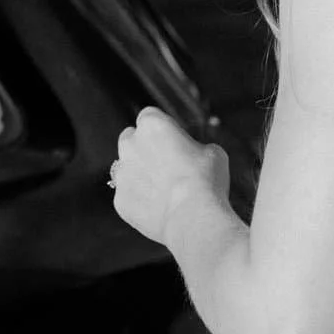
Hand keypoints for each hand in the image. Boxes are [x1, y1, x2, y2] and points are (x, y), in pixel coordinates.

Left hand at [110, 107, 229, 246]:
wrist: (193, 217)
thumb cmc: (206, 180)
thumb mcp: (213, 152)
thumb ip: (196, 147)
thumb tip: (193, 155)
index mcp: (151, 124)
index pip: (150, 116)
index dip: (163, 129)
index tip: (174, 141)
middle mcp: (129, 145)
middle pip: (131, 139)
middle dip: (144, 148)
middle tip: (166, 165)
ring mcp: (122, 174)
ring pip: (127, 169)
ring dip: (140, 175)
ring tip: (165, 191)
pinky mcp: (120, 200)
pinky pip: (129, 197)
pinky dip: (141, 201)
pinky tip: (161, 209)